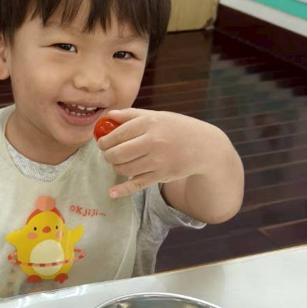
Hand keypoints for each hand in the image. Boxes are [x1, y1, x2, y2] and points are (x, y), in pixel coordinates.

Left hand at [96, 108, 224, 199]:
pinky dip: (122, 190)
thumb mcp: (158, 116)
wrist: (204, 146)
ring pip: (124, 169)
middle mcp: (153, 141)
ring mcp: (157, 160)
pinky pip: (137, 184)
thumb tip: (108, 116)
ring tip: (119, 163)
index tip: (102, 143)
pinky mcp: (161, 176)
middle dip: (108, 155)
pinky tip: (112, 193)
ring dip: (116, 167)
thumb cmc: (177, 128)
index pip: (118, 134)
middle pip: (117, 153)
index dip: (105, 140)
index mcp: (150, 123)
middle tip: (109, 154)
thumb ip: (132, 115)